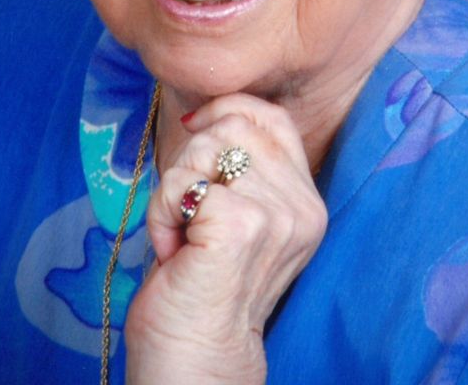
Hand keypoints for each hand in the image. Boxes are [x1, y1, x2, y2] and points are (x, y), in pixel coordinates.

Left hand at [124, 93, 327, 383]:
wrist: (197, 358)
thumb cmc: (205, 285)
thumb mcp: (241, 218)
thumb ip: (243, 169)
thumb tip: (207, 112)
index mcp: (306, 201)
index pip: (275, 119)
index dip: (230, 109)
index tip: (195, 129)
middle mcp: (301, 206)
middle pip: (233, 127)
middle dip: (190, 160)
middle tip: (187, 212)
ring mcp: (275, 215)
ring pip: (203, 150)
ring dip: (173, 189)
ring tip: (180, 235)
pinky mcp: (240, 224)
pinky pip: (181, 183)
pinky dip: (161, 211)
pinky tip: (171, 248)